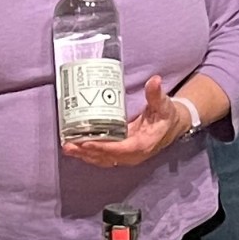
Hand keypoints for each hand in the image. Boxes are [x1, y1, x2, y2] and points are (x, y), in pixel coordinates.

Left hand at [63, 75, 187, 167]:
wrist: (171, 126)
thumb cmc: (166, 115)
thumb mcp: (163, 104)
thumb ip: (156, 94)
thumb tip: (155, 81)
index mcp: (143, 144)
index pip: (121, 149)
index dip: (103, 147)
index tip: (86, 143)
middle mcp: (133, 154)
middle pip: (107, 157)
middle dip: (87, 152)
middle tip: (68, 145)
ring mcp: (126, 155)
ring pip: (102, 159)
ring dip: (84, 155)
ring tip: (67, 147)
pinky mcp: (120, 152)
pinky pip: (103, 156)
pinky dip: (89, 153)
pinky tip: (76, 147)